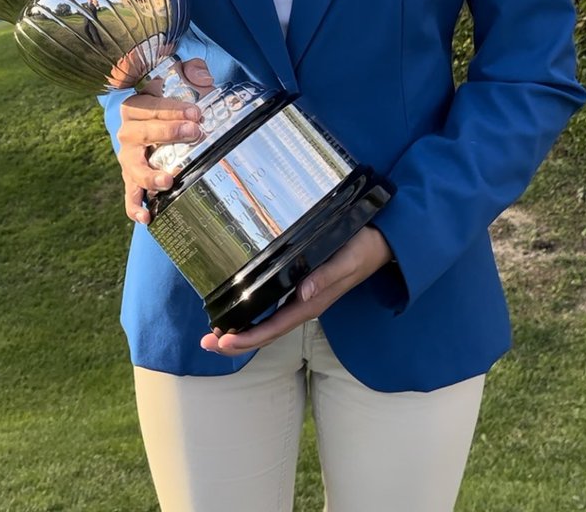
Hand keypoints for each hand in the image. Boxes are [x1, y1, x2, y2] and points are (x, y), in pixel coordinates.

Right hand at [117, 58, 214, 223]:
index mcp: (136, 106)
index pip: (150, 105)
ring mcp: (128, 158)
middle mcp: (128, 132)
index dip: (172, 108)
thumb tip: (200, 75)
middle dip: (167, 133)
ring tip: (168, 179)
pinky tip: (147, 217)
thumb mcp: (184, 81)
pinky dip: (135, 207)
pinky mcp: (132, 179)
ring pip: (133, 166)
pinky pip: (129, 195)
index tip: (196, 113)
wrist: (156, 125)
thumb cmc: (174, 103)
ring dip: (149, 174)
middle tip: (194, 132)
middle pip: (142, 133)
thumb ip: (193, 71)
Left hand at [200, 226, 392, 354]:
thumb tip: (305, 292)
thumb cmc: (363, 248)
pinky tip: (235, 309)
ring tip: (211, 333)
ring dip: (239, 331)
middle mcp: (304, 304)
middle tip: (205, 343)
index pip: (274, 328)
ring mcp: (301, 298)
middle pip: (265, 333)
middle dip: (235, 342)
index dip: (248, 338)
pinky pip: (271, 308)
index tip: (222, 340)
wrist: (380, 242)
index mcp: (312, 303)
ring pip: (265, 323)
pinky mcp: (299, 286)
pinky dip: (250, 314)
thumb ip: (328, 275)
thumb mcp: (348, 259)